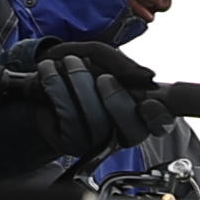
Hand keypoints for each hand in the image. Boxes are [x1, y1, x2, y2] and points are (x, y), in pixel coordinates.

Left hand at [19, 48, 149, 161]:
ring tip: (69, 63)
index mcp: (137, 109)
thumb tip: (147, 78)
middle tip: (103, 78)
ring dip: (82, 85)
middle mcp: (120, 130)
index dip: (159, 117)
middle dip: (117, 100)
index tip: (148, 103)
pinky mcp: (70, 143)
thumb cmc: (75, 67)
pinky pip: (70, 118)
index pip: (160, 122)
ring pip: (98, 122)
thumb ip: (121, 64)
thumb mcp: (98, 56)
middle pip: (133, 131)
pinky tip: (50, 72)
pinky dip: (58, 88)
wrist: (39, 77)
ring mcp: (95, 141)